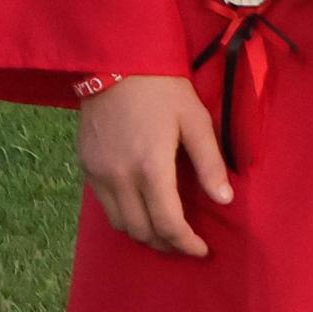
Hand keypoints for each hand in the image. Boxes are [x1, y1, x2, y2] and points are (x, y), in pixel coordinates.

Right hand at [76, 74, 231, 257]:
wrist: (116, 61)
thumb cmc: (163, 87)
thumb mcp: (195, 119)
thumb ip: (209, 162)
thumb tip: (225, 200)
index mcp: (151, 167)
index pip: (168, 224)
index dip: (186, 244)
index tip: (202, 250)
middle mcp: (121, 178)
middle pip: (142, 232)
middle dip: (166, 244)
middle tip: (186, 243)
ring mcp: (99, 175)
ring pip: (120, 225)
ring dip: (144, 235)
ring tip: (166, 232)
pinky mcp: (87, 168)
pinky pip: (105, 207)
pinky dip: (125, 216)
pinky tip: (141, 208)